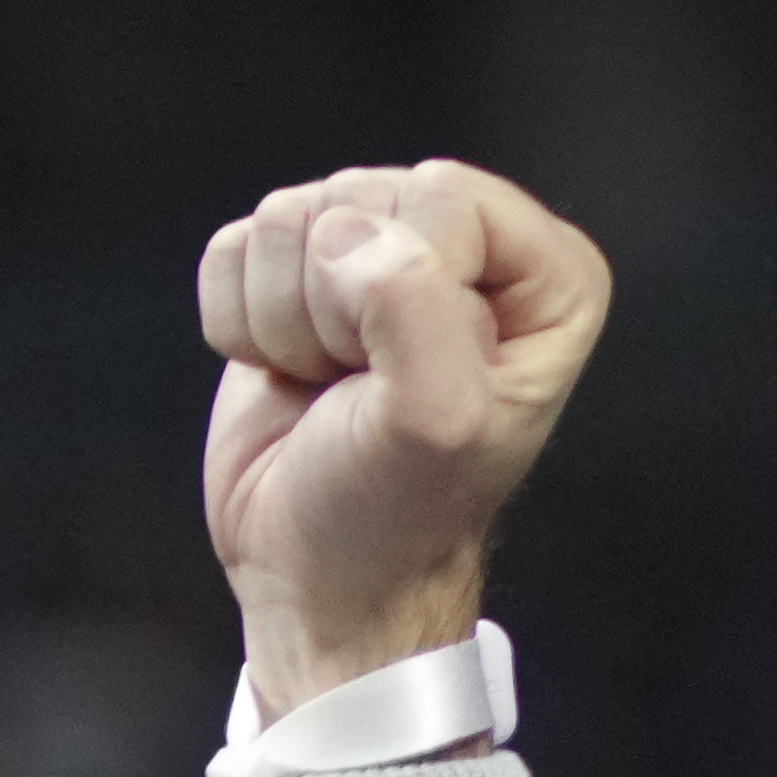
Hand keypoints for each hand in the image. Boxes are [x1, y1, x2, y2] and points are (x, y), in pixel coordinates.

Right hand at [193, 158, 610, 719]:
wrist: (317, 581)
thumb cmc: (392, 516)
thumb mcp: (433, 423)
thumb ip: (412, 313)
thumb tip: (344, 238)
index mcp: (543, 275)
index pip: (441, 195)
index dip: (397, 285)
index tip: (399, 377)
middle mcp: (467, 251)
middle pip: (358, 196)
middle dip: (332, 306)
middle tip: (358, 389)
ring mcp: (375, 260)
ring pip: (286, 217)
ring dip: (284, 322)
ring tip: (328, 389)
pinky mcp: (293, 281)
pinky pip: (233, 247)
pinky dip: (240, 324)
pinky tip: (287, 378)